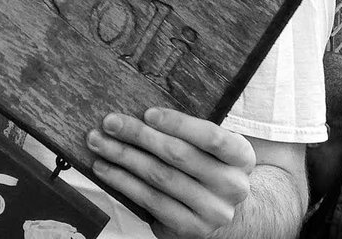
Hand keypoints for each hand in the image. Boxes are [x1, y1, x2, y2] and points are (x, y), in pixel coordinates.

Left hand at [87, 108, 255, 237]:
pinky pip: (150, 201)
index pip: (212, 137)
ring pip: (160, 178)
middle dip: (139, 135)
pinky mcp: (189, 228)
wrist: (226, 215)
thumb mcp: (216, 151)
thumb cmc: (211, 170)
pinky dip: (124, 182)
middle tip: (110, 123)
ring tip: (99, 143)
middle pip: (179, 156)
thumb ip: (191, 135)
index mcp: (242, 157)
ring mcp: (212, 210)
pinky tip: (106, 169)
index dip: (179, 124)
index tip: (147, 113)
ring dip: (124, 158)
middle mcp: (232, 186)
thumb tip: (142, 114)